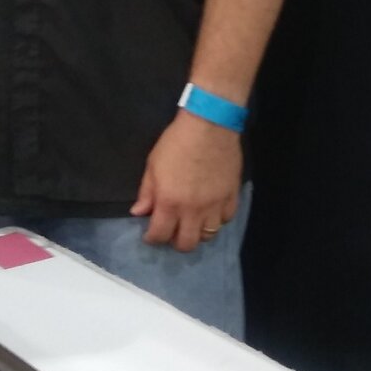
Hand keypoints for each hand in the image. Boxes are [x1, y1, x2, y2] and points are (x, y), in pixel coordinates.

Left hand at [130, 110, 241, 251]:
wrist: (209, 126)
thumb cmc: (176, 142)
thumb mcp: (153, 165)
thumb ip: (146, 192)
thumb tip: (138, 212)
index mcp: (169, 202)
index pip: (159, 235)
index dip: (152, 238)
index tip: (150, 234)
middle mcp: (193, 210)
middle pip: (186, 244)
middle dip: (176, 242)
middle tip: (172, 231)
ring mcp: (215, 206)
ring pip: (209, 235)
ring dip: (198, 232)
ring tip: (192, 222)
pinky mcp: (231, 196)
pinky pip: (226, 219)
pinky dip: (217, 219)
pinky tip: (211, 211)